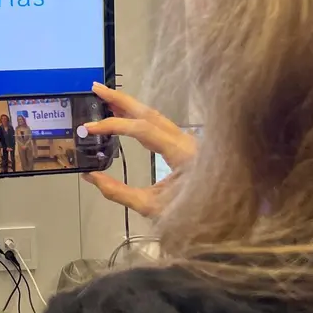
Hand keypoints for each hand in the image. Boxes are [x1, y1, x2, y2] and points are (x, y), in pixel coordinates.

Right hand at [81, 82, 196, 217]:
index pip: (142, 129)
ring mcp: (187, 141)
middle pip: (149, 112)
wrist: (222, 223)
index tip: (90, 128)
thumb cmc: (191, 217)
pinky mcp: (185, 146)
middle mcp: (186, 141)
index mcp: (182, 153)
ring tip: (105, 98)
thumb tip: (90, 177)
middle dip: (121, 100)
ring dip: (129, 106)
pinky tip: (125, 115)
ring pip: (155, 116)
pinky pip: (159, 125)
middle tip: (96, 89)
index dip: (114, 125)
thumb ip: (119, 192)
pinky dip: (139, 117)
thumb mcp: (152, 207)